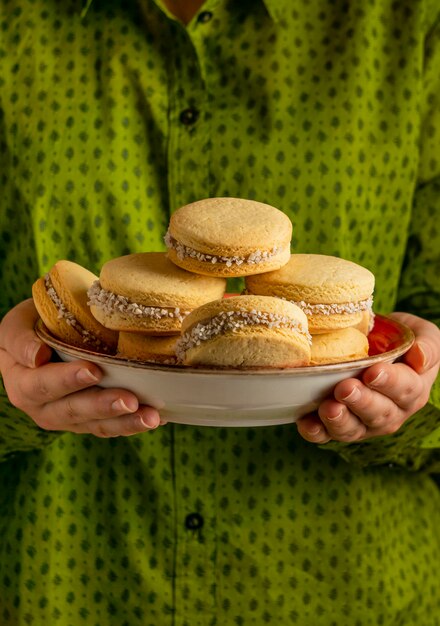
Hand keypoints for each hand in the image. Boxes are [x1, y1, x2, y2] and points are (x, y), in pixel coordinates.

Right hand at [0, 299, 161, 436]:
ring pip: (97, 425)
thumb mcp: (18, 323)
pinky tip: (157, 418)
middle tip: (130, 401)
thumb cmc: (33, 324)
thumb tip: (36, 356)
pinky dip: (133, 424)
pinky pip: (111, 427)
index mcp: (23, 384)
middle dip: (103, 406)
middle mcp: (43, 409)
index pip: (43, 386)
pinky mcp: (90, 421)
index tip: (94, 371)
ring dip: (125, 422)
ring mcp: (69, 419)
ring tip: (151, 417)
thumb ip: (20, 339)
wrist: (44, 337)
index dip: (68, 380)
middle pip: (73, 412)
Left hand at [297, 312, 439, 443]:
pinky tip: (306, 423)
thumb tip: (420, 357)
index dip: (389, 383)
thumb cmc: (399, 339)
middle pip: (378, 413)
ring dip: (339, 421)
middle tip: (345, 388)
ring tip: (328, 408)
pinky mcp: (338, 427)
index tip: (373, 373)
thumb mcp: (421, 334)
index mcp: (413, 390)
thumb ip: (427, 345)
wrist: (373, 345)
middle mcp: (390, 412)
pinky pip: (326, 435)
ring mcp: (363, 423)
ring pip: (353, 429)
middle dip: (361, 402)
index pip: (405, 389)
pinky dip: (316, 431)